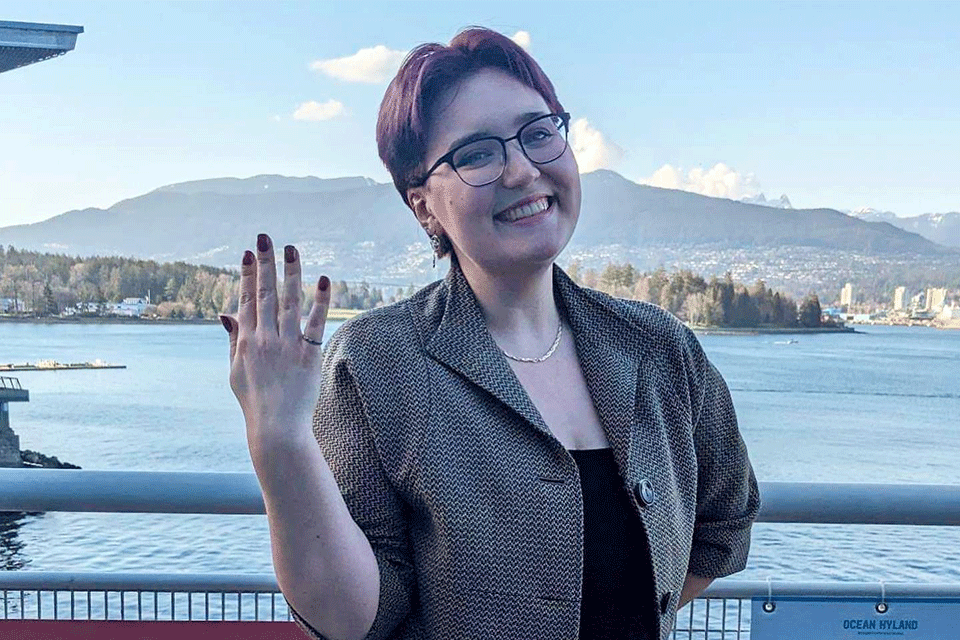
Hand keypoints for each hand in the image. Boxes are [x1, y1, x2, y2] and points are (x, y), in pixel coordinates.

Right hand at [220, 233, 330, 454]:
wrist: (276, 427)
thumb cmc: (255, 400)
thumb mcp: (235, 370)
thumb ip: (233, 339)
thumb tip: (225, 313)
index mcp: (245, 342)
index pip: (246, 300)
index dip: (247, 275)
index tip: (248, 253)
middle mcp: (264, 339)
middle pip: (265, 293)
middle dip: (264, 263)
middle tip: (265, 237)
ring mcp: (286, 346)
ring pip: (289, 301)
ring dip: (290, 272)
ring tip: (292, 248)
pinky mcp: (308, 355)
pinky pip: (316, 323)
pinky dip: (320, 301)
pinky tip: (324, 280)